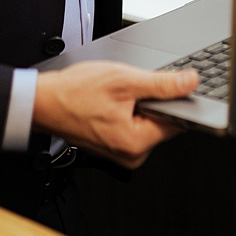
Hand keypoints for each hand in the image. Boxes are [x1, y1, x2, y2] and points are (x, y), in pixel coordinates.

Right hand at [32, 61, 198, 168]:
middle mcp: (131, 156)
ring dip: (139, 106)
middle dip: (152, 101)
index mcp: (136, 143)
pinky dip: (128, 112)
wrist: (44, 102)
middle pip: (162, 123)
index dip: (174, 98)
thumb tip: (190, 83)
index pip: (176, 121)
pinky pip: (133, 127)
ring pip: (147, 123)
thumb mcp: (124, 80)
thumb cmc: (75, 92)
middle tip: (129, 88)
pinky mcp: (114, 148)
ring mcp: (122, 154)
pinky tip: (110, 103)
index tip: (165, 85)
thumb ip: (162, 84)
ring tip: (115, 96)